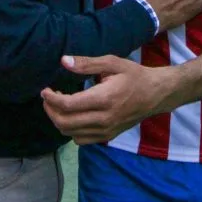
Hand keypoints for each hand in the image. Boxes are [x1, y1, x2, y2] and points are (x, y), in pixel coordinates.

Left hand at [41, 55, 171, 144]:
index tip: (45, 90)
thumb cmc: (134, 75)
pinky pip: (81, 140)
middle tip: (49, 98)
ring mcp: (106, 130)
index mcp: (104, 99)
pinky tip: (73, 116)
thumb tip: (64, 61)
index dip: (51, 99)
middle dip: (50, 110)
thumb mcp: (112, 63)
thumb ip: (87, 63)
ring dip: (59, 121)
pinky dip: (71, 130)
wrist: (156, 94)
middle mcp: (104, 119)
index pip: (68, 105)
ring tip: (59, 106)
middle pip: (65, 122)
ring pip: (70, 133)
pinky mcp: (108, 136)